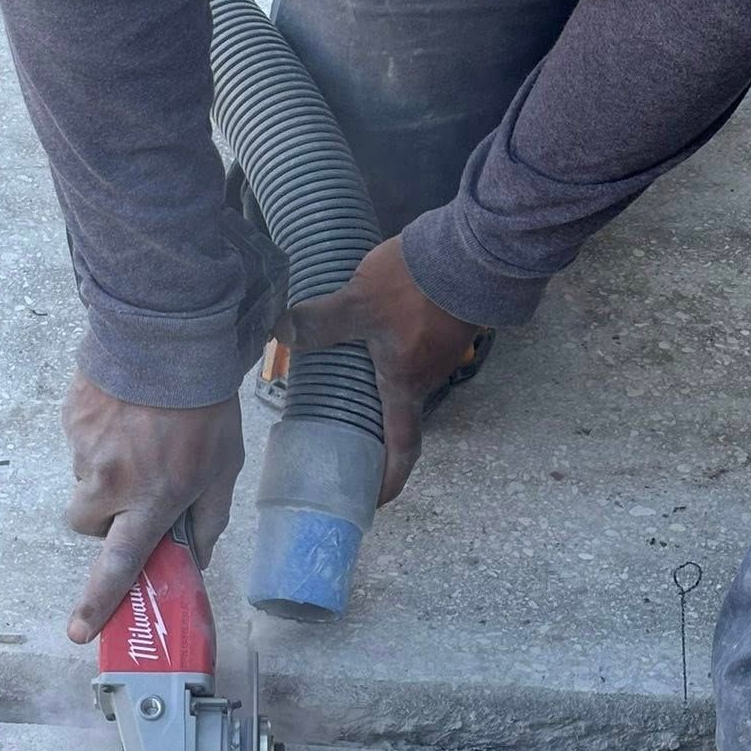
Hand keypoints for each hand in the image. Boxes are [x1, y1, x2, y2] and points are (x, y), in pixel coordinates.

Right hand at [62, 378, 243, 643]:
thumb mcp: (224, 468)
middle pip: (87, 525)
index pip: (119, 565)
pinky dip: (99, 437)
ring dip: (105, 472)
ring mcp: (85, 449)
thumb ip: (209, 517)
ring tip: (138, 437)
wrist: (168, 336)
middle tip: (132, 492)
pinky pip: (79, 442)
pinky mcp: (71, 418)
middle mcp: (110, 482)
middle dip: (104, 517)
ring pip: (84, 480)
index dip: (98, 603)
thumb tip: (195, 555)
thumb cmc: (205, 407)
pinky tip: (126, 413)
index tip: (79, 631)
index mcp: (150, 501)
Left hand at [275, 236, 476, 504]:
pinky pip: (417, 351)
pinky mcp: (448, 326)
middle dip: (378, 429)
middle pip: (401, 414)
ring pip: (408, 379)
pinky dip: (395, 354)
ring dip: (385, 384)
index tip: (376, 501)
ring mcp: (442, 353)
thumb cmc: (414, 288)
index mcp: (404, 386)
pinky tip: (377, 336)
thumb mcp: (358, 303)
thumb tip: (280, 332)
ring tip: (354, 379)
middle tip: (350, 434)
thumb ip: (320, 321)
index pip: (401, 450)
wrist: (470, 249)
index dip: (390, 481)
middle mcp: (427, 379)